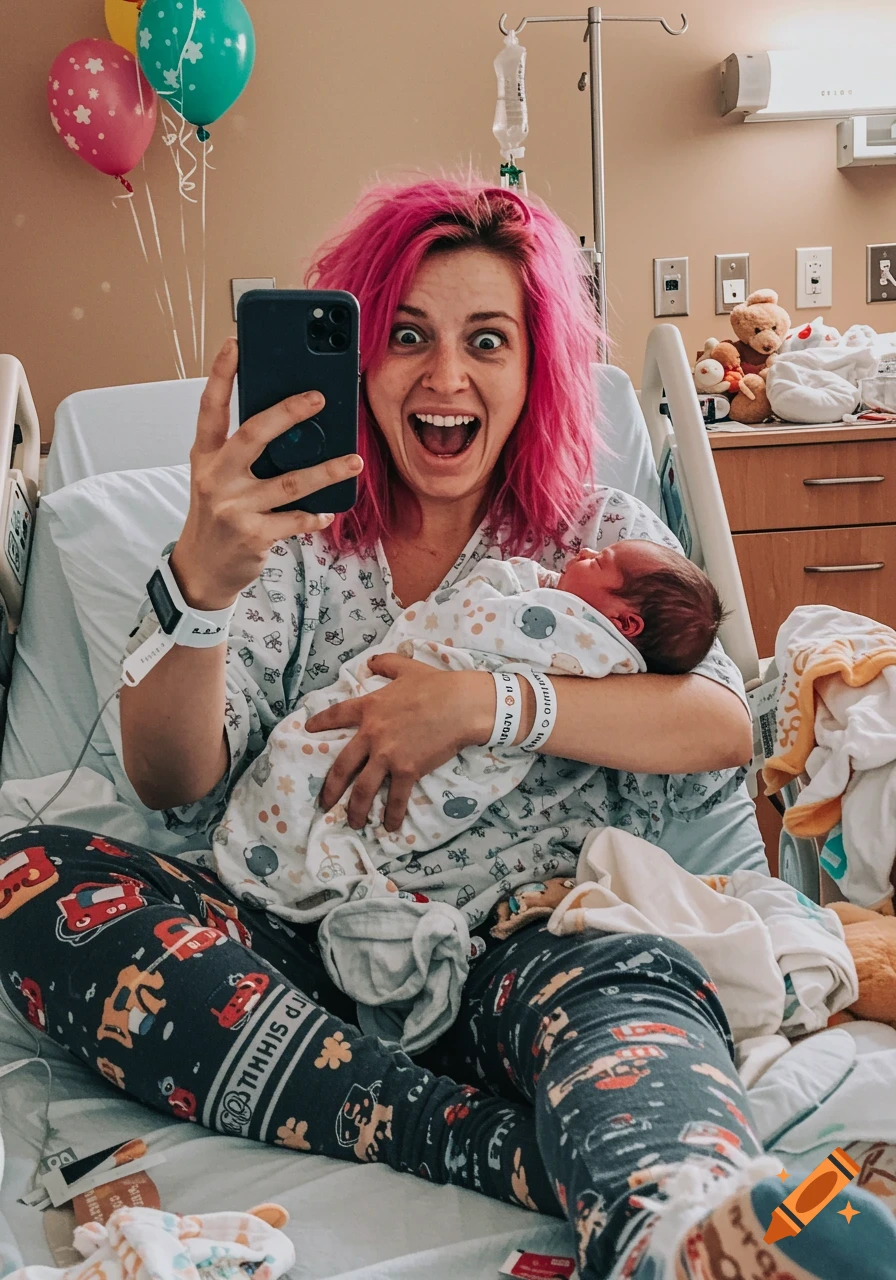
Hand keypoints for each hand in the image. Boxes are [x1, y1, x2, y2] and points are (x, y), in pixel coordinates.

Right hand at [170, 338, 363, 609]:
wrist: (201, 570)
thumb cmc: (218, 514)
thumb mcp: (219, 479)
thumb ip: (245, 455)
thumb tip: (296, 430)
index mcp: (205, 456)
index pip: (211, 407)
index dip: (223, 374)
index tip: (236, 343)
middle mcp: (215, 477)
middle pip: (253, 435)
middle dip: (288, 412)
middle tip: (319, 397)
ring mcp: (233, 507)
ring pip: (289, 482)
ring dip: (326, 471)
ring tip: (353, 461)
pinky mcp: (252, 535)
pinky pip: (295, 519)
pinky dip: (315, 516)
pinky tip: (328, 512)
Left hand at [306, 655, 493, 830]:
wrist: (460, 705)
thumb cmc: (436, 685)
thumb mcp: (407, 667)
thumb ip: (387, 664)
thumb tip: (372, 662)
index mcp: (370, 707)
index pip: (337, 716)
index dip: (320, 722)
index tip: (308, 729)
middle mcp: (372, 734)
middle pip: (342, 766)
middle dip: (330, 788)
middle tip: (323, 802)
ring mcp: (387, 754)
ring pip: (362, 788)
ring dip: (355, 809)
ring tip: (353, 822)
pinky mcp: (407, 770)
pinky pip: (395, 797)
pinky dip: (391, 814)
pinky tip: (389, 827)